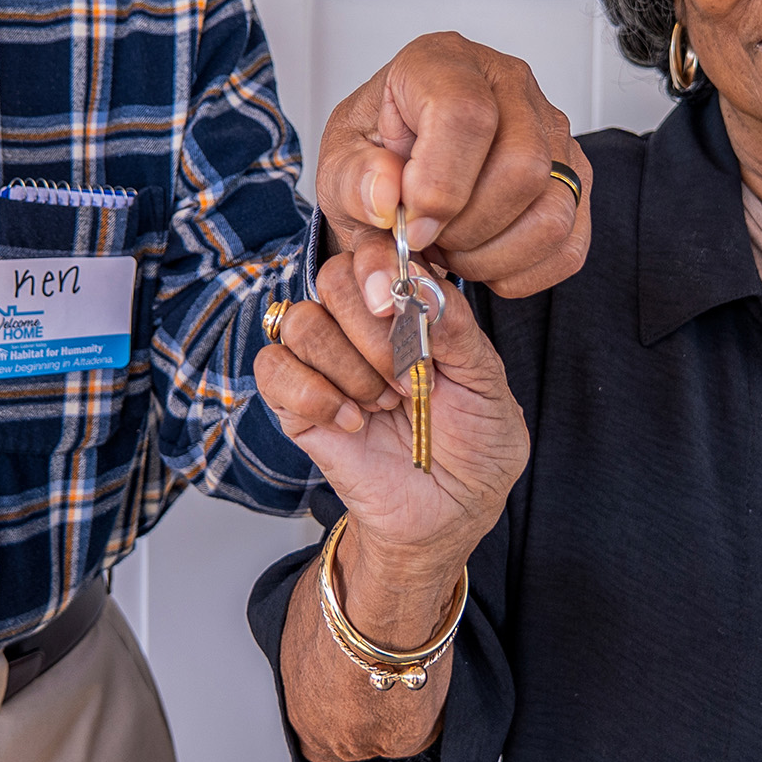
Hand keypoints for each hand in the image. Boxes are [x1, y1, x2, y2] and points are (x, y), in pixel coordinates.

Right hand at [255, 254, 525, 588]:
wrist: (450, 513)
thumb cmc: (475, 444)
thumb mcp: (488, 384)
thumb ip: (457, 329)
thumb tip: (418, 286)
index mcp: (409, 304)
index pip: (375, 249)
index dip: (381, 268)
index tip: (401, 306)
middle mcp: (361, 323)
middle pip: (333, 276)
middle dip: (372, 330)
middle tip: (407, 377)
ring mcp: (324, 362)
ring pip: (301, 322)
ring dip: (350, 369)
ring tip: (385, 405)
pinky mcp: (295, 403)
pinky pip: (273, 369)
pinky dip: (315, 394)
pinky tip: (353, 422)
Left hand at [313, 32, 590, 301]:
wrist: (402, 168)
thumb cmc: (377, 153)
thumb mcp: (338, 164)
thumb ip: (352, 183)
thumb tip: (385, 203)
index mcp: (444, 63)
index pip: (467, 115)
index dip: (440, 185)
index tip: (413, 223)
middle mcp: (509, 86)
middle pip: (521, 167)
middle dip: (467, 228)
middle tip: (430, 238)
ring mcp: (551, 132)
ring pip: (552, 211)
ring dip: (493, 255)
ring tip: (453, 247)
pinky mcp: (573, 179)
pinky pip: (569, 244)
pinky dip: (520, 271)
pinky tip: (483, 257)